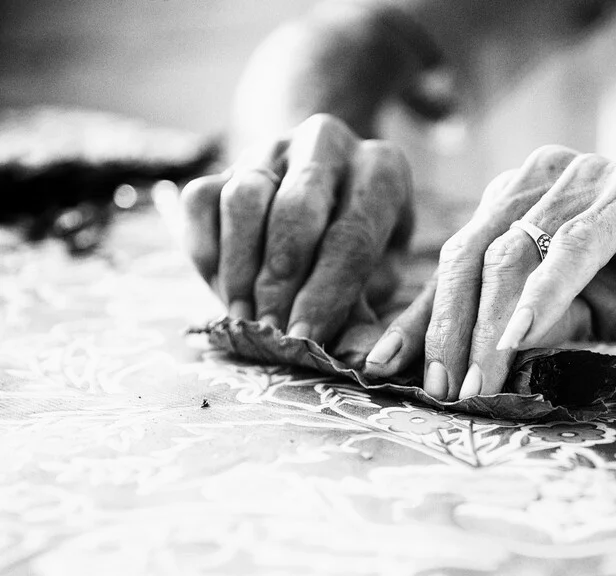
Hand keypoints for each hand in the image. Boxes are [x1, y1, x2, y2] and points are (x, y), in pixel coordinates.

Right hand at [180, 114, 412, 348]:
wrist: (330, 191)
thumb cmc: (362, 245)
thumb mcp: (380, 273)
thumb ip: (363, 309)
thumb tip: (352, 358)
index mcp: (381, 170)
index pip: (352, 234)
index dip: (325, 291)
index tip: (304, 336)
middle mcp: (326, 144)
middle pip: (296, 208)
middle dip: (280, 279)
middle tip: (272, 328)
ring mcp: (271, 147)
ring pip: (243, 198)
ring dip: (240, 267)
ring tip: (245, 316)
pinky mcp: (226, 160)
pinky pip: (201, 199)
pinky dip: (207, 250)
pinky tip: (223, 289)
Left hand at [363, 145, 615, 399]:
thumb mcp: (579, 317)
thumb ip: (527, 327)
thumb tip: (470, 360)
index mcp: (522, 199)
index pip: (457, 261)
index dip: (420, 315)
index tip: (384, 366)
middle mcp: (544, 179)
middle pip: (471, 255)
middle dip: (446, 329)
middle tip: (436, 390)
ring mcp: (587, 179)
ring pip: (514, 256)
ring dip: (489, 328)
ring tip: (474, 385)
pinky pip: (574, 248)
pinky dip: (542, 296)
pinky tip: (518, 341)